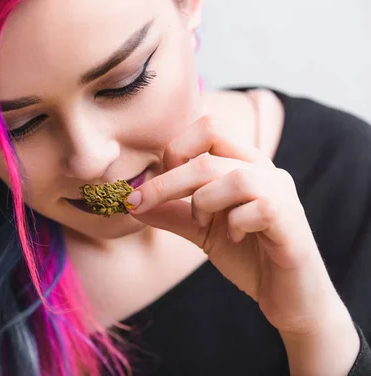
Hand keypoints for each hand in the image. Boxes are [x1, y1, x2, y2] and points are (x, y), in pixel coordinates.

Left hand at [125, 114, 350, 334]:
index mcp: (243, 163)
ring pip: (236, 176)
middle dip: (168, 178)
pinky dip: (236, 223)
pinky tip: (235, 238)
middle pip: (214, 142)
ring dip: (204, 200)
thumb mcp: (199, 230)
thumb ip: (170, 212)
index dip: (175, 149)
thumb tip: (130, 201)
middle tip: (141, 203)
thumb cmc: (247, 255)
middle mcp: (265, 170)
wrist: (287, 296)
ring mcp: (283, 194)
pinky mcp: (292, 223)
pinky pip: (261, 208)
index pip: (209, 127)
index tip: (153, 185)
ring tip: (201, 223)